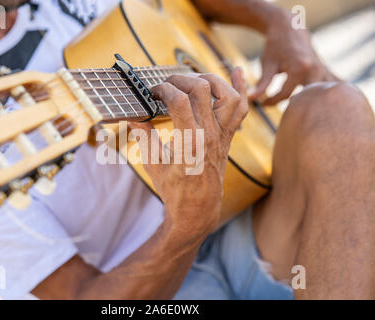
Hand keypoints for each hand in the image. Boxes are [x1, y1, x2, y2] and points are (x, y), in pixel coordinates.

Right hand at [131, 68, 247, 238]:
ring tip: (193, 80)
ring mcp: (222, 134)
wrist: (198, 208)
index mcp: (189, 142)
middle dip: (180, 79)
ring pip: (228, 95)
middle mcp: (209, 134)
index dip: (163, 90)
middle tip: (166, 86)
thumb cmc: (174, 189)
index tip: (152, 93)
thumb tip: (134, 118)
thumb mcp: (153, 164)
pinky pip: (241, 109)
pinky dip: (241, 88)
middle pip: (202, 89)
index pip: (179, 100)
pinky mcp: (227, 136)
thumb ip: (144, 138)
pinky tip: (235, 71)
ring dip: (211, 80)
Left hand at [249, 17, 339, 104]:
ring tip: (300, 108)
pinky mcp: (327, 71)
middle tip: (284, 111)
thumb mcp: (267, 65)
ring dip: (313, 104)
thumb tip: (251, 99)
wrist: (290, 28)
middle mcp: (315, 70)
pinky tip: (323, 104)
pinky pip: (332, 87)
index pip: (285, 95)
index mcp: (299, 68)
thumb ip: (262, 84)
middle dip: (296, 108)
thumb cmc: (275, 47)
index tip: (263, 104)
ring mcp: (324, 70)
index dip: (272, 102)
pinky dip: (327, 96)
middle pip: (308, 99)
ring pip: (323, 95)